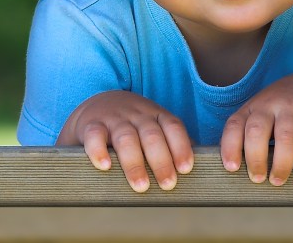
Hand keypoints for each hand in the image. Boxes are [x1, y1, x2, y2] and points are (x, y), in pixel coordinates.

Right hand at [57, 90, 192, 192]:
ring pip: (126, 137)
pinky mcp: (90, 125)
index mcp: (155, 114)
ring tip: (141, 186)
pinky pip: (94, 135)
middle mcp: (136, 114)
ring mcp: (113, 118)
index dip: (180, 146)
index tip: (186, 169)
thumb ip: (171, 143)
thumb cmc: (131, 126)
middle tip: (168, 184)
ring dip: (134, 163)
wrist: (93, 107)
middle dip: (161, 160)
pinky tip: (104, 166)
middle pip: (151, 135)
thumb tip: (202, 169)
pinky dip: (99, 150)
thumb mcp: (152, 127)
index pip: (172, 126)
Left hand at [220, 72, 292, 185]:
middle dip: (255, 158)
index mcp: (251, 108)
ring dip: (281, 162)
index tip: (231, 168)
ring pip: (285, 136)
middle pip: (257, 131)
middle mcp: (269, 106)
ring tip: (277, 181)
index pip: (234, 125)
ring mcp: (292, 108)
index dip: (230, 146)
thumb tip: (237, 170)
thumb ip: (248, 136)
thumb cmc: (278, 110)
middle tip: (257, 179)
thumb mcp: (259, 115)